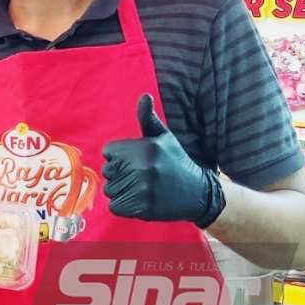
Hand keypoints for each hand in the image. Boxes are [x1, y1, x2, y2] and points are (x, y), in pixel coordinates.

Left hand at [101, 94, 225, 228]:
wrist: (197, 193)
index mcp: (146, 148)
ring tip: (140, 187)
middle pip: (108, 171)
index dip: (118, 156)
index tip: (134, 160)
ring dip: (121, 190)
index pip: (109, 151)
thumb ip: (148, 118)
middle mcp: (144, 168)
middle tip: (139, 175)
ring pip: (110, 189)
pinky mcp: (143, 209)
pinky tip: (139, 199)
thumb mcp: (164, 137)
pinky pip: (115, 206)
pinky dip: (123, 205)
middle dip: (119, 173)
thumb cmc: (175, 162)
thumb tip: (144, 96)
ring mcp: (144, 190)